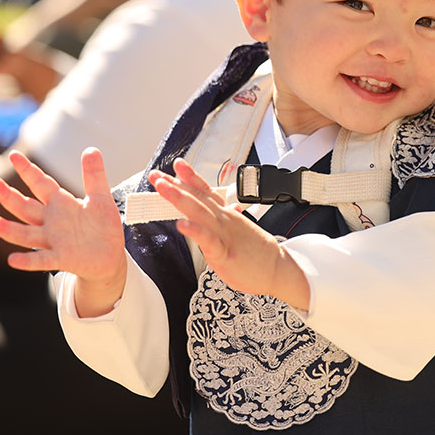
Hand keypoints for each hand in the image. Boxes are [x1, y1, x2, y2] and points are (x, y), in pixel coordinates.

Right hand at [0, 148, 126, 286]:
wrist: (110, 257)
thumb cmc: (102, 227)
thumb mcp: (101, 198)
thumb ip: (94, 176)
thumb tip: (91, 149)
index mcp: (61, 204)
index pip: (41, 184)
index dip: (28, 170)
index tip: (14, 154)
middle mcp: (51, 222)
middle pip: (25, 207)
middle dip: (8, 196)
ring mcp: (53, 241)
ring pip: (25, 234)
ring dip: (7, 229)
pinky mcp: (61, 258)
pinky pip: (41, 260)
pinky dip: (27, 260)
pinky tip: (12, 259)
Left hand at [150, 159, 307, 307]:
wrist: (278, 269)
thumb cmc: (258, 254)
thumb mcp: (242, 230)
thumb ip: (231, 218)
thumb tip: (229, 208)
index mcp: (226, 215)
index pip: (206, 191)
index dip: (190, 177)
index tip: (176, 165)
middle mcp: (224, 220)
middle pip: (197, 198)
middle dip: (174, 185)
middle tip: (156, 175)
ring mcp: (224, 234)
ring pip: (199, 212)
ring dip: (179, 198)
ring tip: (163, 188)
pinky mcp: (225, 253)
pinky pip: (208, 240)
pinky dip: (194, 230)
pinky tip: (181, 224)